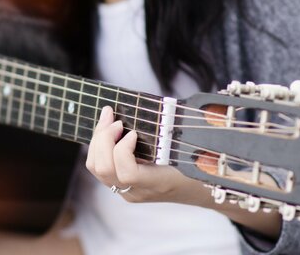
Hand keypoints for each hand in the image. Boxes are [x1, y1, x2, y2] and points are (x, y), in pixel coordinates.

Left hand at [86, 106, 281, 237]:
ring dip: (98, 139)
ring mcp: (128, 191)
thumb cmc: (203, 167)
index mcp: (159, 183)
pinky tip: (108, 129)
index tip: (133, 132)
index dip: (122, 150)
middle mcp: (139, 191)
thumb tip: (196, 107)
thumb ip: (188, 131)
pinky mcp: (122, 185)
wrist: (202, 192)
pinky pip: (99, 166)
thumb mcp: (199, 149)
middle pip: (104, 169)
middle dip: (103, 138)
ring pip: (96, 168)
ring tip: (110, 119)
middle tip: (115, 118)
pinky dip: (98, 145)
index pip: (128, 173)